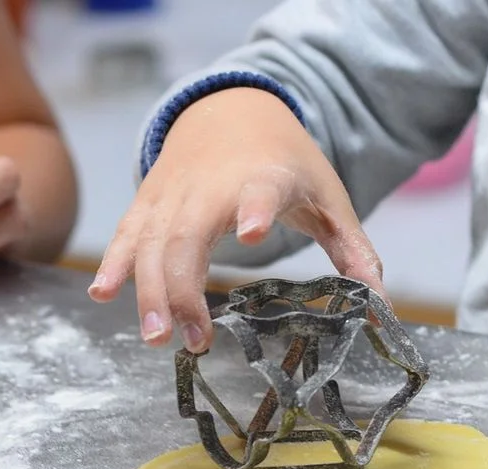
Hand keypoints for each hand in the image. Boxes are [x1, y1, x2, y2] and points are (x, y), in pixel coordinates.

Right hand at [87, 88, 383, 353]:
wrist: (234, 109)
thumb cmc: (287, 162)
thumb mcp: (329, 199)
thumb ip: (354, 251)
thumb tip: (383, 306)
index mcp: (266, 177)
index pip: (260, 190)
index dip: (254, 208)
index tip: (252, 232)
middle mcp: (212, 184)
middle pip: (189, 235)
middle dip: (184, 288)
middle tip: (194, 340)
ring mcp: (174, 191)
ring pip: (151, 242)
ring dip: (149, 291)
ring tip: (157, 338)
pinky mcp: (149, 199)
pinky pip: (128, 233)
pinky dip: (115, 263)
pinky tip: (104, 294)